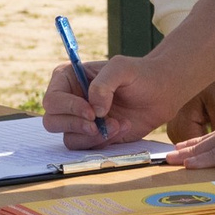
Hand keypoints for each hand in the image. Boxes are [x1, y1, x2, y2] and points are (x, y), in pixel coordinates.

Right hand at [40, 54, 192, 148]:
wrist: (161, 94)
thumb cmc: (140, 75)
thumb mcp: (122, 68)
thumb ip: (103, 83)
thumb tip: (93, 109)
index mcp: (69, 78)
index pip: (53, 99)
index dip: (68, 108)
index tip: (91, 112)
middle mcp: (70, 100)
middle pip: (52, 121)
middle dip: (75, 125)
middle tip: (98, 125)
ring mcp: (80, 120)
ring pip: (69, 138)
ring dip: (93, 136)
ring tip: (117, 124)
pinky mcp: (93, 136)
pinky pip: (86, 147)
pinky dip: (103, 141)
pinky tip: (121, 128)